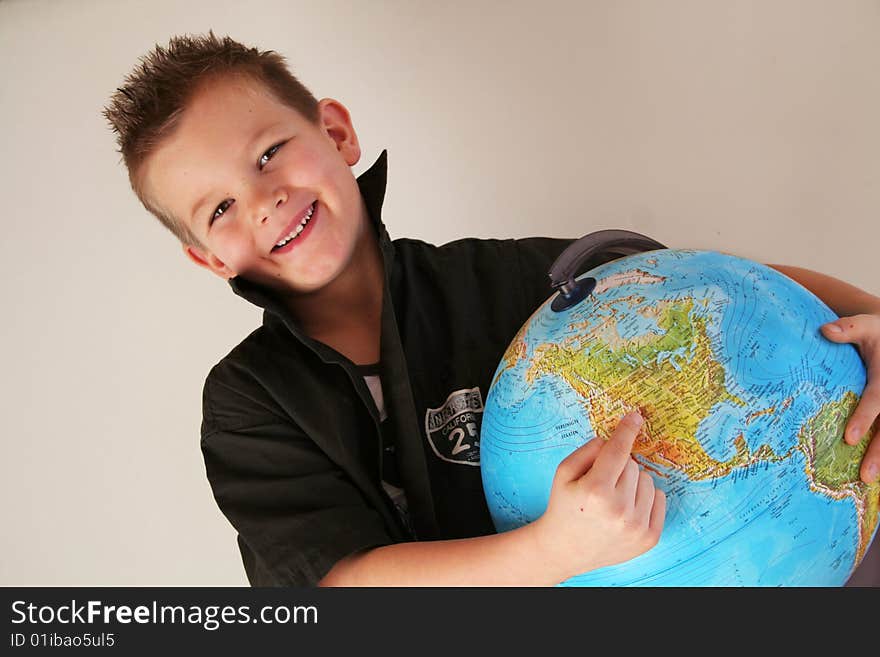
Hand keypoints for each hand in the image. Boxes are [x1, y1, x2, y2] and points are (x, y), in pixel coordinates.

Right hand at [533, 411, 665, 581]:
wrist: (565, 549)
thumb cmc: (564, 505)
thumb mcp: (563, 472)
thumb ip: (588, 450)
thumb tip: (615, 439)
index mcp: (595, 491)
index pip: (618, 451)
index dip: (627, 431)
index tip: (635, 417)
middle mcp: (619, 510)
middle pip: (632, 464)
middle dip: (618, 467)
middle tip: (601, 483)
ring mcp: (636, 526)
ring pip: (647, 480)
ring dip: (632, 483)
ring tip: (613, 498)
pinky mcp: (649, 538)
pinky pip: (659, 498)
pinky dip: (645, 497)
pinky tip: (626, 508)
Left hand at [821, 313, 879, 482]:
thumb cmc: (877, 335)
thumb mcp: (866, 327)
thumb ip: (848, 329)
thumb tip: (825, 331)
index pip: (877, 399)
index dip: (864, 418)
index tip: (849, 438)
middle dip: (879, 451)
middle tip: (863, 475)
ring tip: (866, 480)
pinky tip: (873, 473)